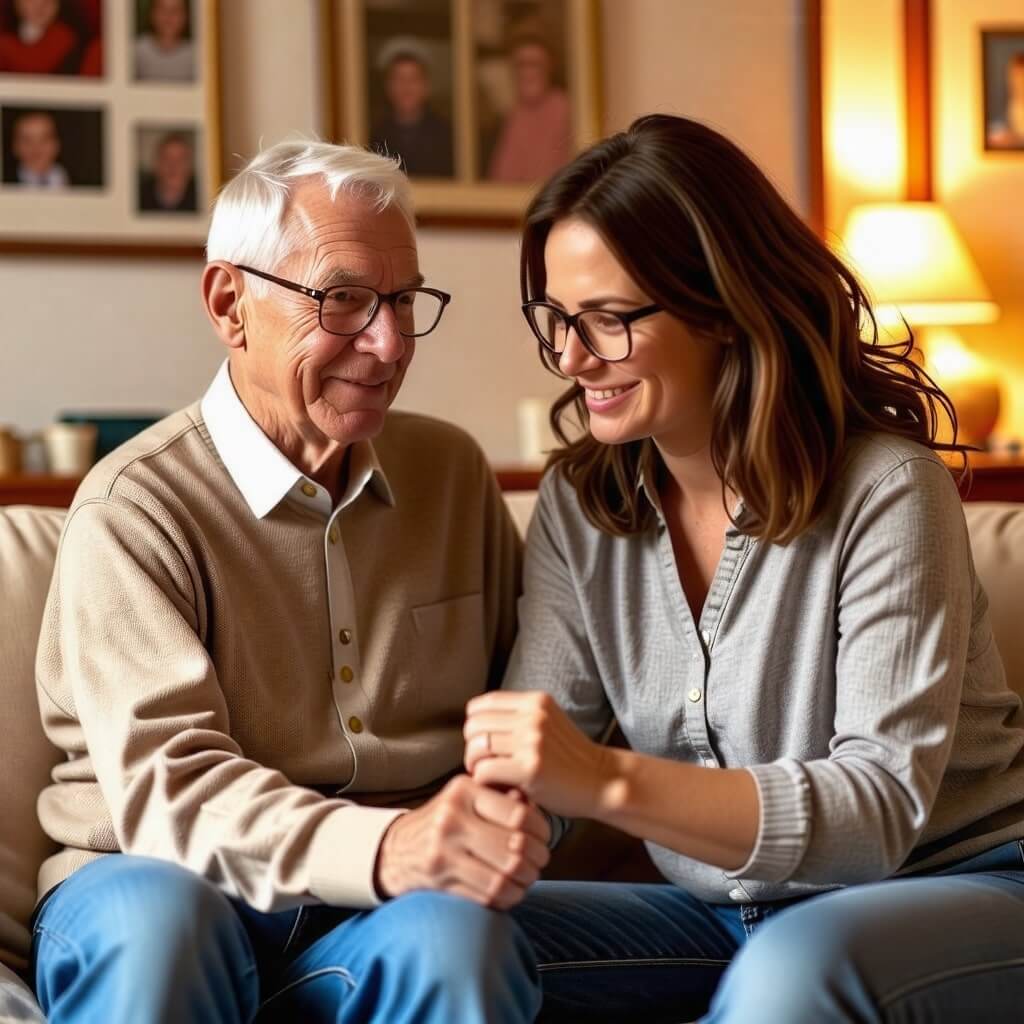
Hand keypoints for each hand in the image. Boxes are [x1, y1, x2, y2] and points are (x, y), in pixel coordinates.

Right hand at [373, 774, 549, 908]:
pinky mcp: (439, 880)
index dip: (541, 830)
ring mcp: (444, 851)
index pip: (518, 813)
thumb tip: (536, 809)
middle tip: (540, 862)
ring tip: (528, 879)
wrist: (395, 848)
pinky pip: (486, 896)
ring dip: (524, 883)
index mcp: (464, 790)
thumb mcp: (466, 797)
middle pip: (514, 847)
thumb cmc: (445, 820)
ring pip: (503, 876)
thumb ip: (500, 796)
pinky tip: (510, 892)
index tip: (544, 838)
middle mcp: (452, 818)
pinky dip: (506, 898)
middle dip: (536, 860)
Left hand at [464, 691, 607, 818]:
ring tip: (490, 775)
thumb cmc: (571, 757)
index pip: (483, 704)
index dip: (474, 724)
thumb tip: (475, 722)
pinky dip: (484, 782)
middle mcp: (533, 716)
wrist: (604, 781)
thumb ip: (519, 717)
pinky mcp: (530, 769)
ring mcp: (532, 741)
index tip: (483, 742)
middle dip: (472, 746)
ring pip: (476, 748)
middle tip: (483, 763)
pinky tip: (499, 787)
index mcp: (536, 700)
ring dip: (476, 765)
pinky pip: (485, 771)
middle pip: (474, 725)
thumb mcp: (548, 722)